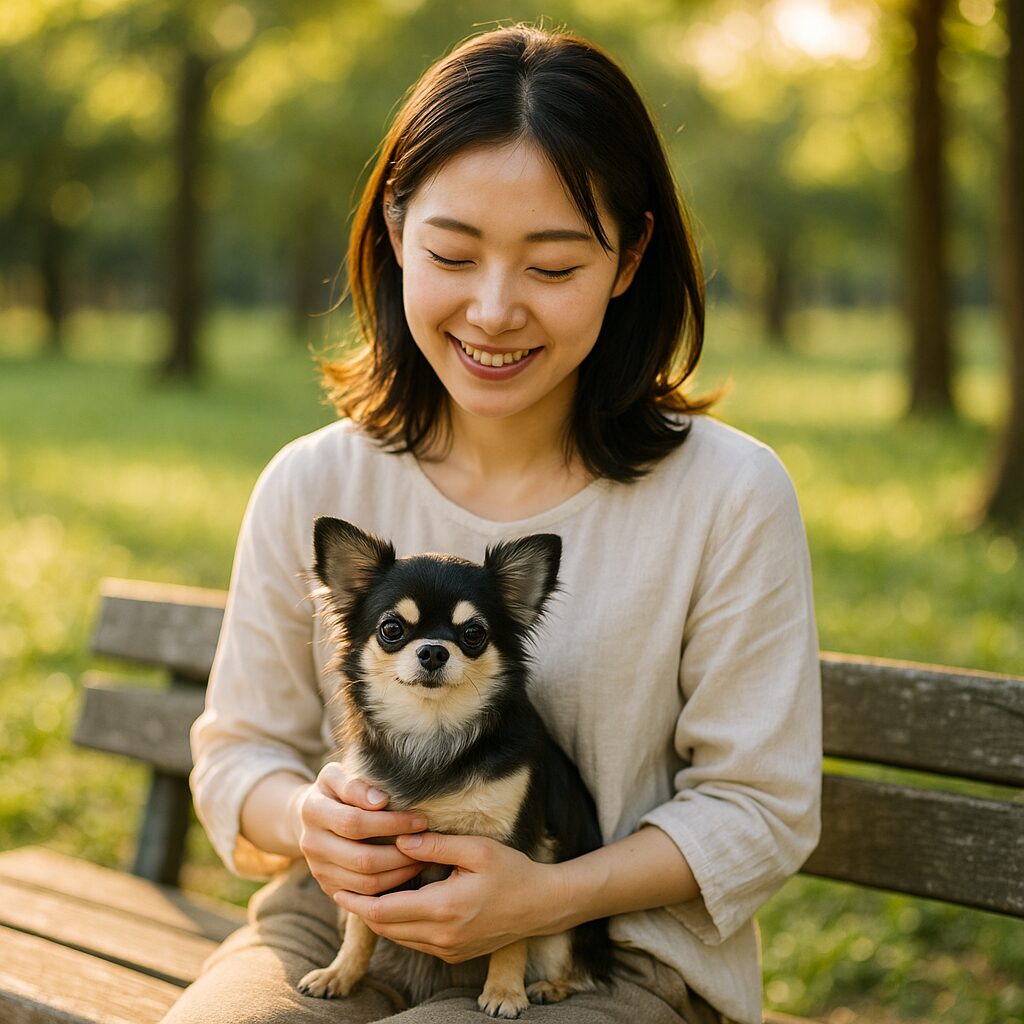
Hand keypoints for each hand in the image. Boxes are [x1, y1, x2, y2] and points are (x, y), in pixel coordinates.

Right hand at [291, 762, 427, 898]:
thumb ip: (355, 784)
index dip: (391, 823)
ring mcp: (319, 870)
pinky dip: (390, 887)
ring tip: (423, 858)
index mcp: (312, 811)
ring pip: (365, 883)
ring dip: (400, 873)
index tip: (420, 819)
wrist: (312, 814)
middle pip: (362, 859)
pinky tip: (408, 871)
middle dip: (401, 853)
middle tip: (427, 843)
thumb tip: (380, 801)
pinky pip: (364, 897)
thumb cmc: (335, 789)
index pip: (355, 823)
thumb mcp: (338, 774)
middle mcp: (311, 844)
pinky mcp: (329, 887)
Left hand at [334, 832, 562, 963]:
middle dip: (362, 911)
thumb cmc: (512, 871)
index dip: (357, 903)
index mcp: (444, 909)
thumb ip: (435, 845)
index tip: (337, 890)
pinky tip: (398, 904)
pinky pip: (417, 942)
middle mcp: (442, 936)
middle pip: (386, 928)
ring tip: (365, 895)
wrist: (542, 905)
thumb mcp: (476, 849)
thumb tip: (399, 841)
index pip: (385, 911)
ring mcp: (448, 950)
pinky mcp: (454, 955)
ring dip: (381, 919)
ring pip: (399, 938)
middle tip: (343, 889)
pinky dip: (401, 926)